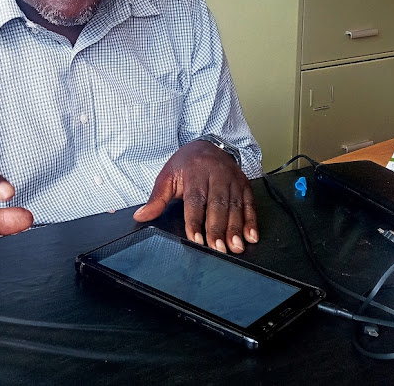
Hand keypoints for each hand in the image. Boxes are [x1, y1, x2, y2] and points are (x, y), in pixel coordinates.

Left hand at [132, 140, 257, 253]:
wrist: (207, 144)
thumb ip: (156, 198)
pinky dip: (252, 220)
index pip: (195, 199)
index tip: (196, 239)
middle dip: (218, 228)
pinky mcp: (244, 184)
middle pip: (217, 204)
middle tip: (219, 249)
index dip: (195, 220)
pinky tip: (251, 235)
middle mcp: (215, 175)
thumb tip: (141, 216)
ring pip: (234, 206)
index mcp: (194, 172)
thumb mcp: (167, 176)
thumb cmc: (186, 164)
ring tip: (235, 246)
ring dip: (236, 228)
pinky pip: (249, 203)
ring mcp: (232, 179)